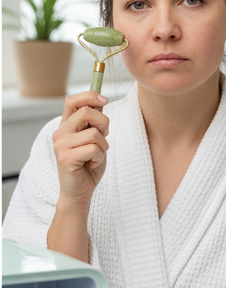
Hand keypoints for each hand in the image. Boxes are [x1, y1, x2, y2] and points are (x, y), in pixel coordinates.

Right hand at [51, 91, 110, 207]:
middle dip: (104, 124)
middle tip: (103, 138)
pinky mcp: (66, 158)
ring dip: (103, 147)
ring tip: (94, 157)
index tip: (104, 100)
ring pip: (94, 134)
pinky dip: (99, 158)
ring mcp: (61, 145)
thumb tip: (100, 100)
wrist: (80, 191)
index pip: (72, 100)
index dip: (89, 96)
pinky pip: (94, 149)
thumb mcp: (94, 139)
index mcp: (66, 126)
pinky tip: (91, 165)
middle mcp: (60, 133)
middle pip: (87, 113)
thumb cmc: (88, 164)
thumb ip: (94, 122)